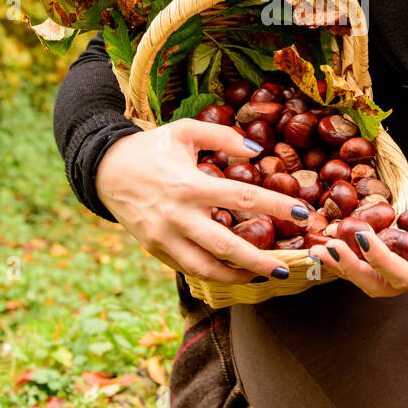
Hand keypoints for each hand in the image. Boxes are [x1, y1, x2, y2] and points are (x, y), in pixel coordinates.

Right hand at [94, 119, 313, 284]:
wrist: (105, 169)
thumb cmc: (150, 147)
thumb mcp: (185, 131)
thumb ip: (223, 136)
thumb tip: (258, 151)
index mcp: (190, 185)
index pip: (244, 198)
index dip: (276, 206)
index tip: (303, 213)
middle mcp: (178, 216)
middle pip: (227, 246)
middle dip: (261, 260)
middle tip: (289, 266)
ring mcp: (165, 238)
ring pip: (206, 268)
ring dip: (238, 276)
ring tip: (263, 275)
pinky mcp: (155, 250)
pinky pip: (188, 269)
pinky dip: (213, 274)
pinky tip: (233, 272)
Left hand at [307, 173, 407, 297]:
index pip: (404, 275)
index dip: (381, 260)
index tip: (363, 236)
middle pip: (379, 284)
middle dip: (351, 269)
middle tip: (328, 249)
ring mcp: (407, 262)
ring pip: (370, 275)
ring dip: (344, 263)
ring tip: (321, 247)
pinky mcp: (398, 247)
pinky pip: (369, 255)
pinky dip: (350, 248)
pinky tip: (332, 234)